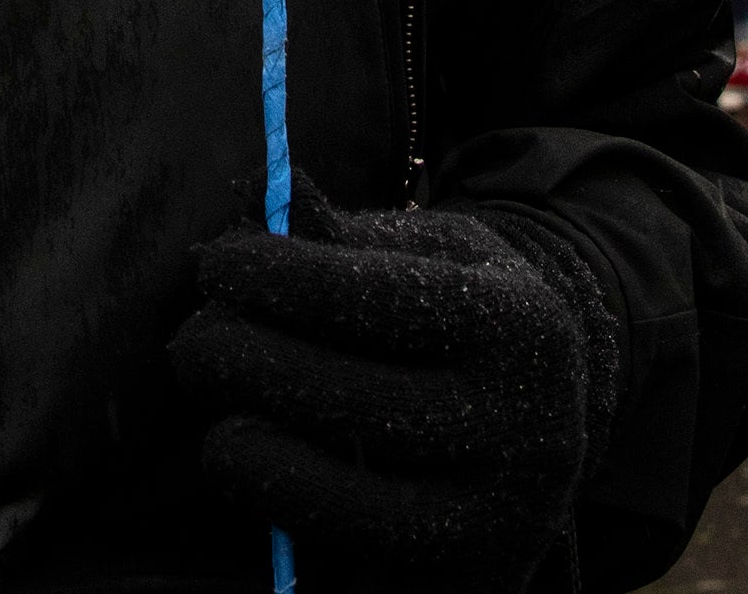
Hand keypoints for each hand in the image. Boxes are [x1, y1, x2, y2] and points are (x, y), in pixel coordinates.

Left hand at [172, 192, 598, 592]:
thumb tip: (253, 192)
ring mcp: (497, 517)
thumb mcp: (432, 252)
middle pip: (339, 398)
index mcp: (517, 324)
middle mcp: (524, 428)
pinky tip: (258, 467)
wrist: (555, 419)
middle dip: (240, 361)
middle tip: (193, 340)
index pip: (359, 296)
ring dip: (246, 450)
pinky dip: (286, 512)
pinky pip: (346, 556)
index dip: (267, 276)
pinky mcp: (469, 578)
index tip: (215, 264)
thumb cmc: (466, 314)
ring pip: (335, 496)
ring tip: (218, 415)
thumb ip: (341, 231)